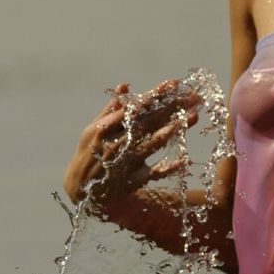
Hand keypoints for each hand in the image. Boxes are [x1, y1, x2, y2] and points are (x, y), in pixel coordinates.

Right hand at [63, 80, 200, 205]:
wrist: (79, 190)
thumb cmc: (87, 154)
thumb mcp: (92, 129)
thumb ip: (110, 109)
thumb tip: (124, 86)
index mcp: (106, 126)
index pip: (136, 106)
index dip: (156, 94)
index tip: (175, 83)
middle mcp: (117, 142)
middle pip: (149, 121)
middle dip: (172, 107)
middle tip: (194, 97)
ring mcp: (125, 162)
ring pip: (152, 143)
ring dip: (173, 129)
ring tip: (194, 117)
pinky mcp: (131, 181)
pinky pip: (152, 173)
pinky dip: (167, 168)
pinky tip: (184, 160)